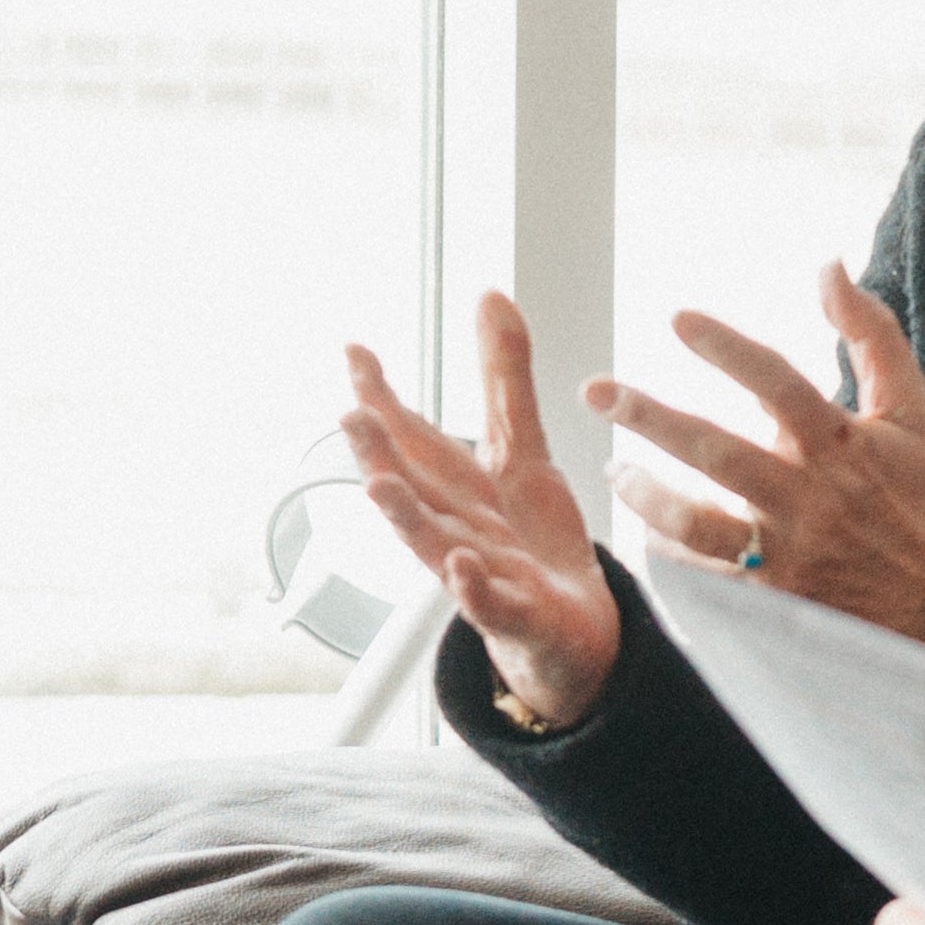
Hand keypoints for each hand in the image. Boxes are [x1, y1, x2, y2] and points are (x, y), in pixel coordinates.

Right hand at [342, 295, 623, 726]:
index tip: (355, 351)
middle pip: (411, 487)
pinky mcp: (515, 614)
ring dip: (404, 516)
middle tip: (350, 414)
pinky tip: (462, 565)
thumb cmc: (534, 543)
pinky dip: (471, 586)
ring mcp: (480, 573)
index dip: (383, 396)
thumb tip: (490, 294)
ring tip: (377, 485)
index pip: (413, 437)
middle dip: (378, 453)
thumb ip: (505, 379)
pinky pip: (488, 602)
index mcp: (458, 488)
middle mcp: (456, 527)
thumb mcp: (524, 451)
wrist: (575, 630)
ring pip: (433, 543)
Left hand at [583, 262, 924, 649]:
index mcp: (843, 445)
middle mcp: (809, 497)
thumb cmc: (924, 499)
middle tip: (595, 390)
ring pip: (699, 524)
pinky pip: (704, 577)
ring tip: (612, 470)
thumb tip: (828, 266)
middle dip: (651, 418)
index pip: (778, 383)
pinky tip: (641, 532)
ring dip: (646, 496)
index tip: (676, 318)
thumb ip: (871, 334)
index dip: (728, 348)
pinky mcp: (771, 599)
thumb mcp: (915, 413)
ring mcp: (786, 552)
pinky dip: (668, 554)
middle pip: (718, 452)